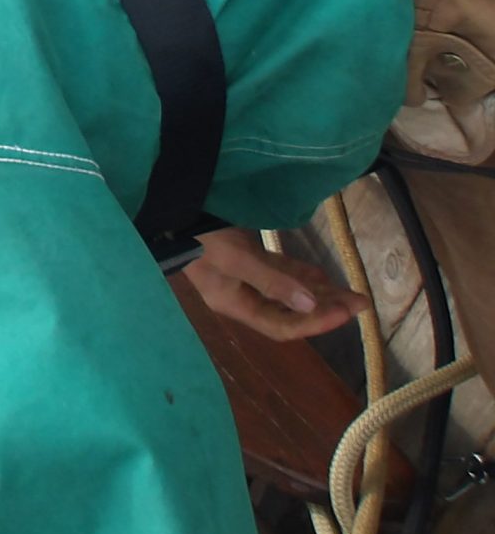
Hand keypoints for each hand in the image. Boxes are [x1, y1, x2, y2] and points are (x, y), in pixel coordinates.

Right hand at [182, 228, 369, 341]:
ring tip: (351, 291)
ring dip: (318, 292)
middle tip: (361, 302)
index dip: (315, 323)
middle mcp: (241, 295)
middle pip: (289, 312)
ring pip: (288, 292)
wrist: (172, 206)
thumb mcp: (234, 258)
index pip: (282, 326)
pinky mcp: (244, 257)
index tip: (346, 313)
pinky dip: (300, 275)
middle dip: (325, 308)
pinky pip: (279, 273)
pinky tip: (321, 274)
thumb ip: (272, 280)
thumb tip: (310, 304)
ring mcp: (243, 276)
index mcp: (235, 304)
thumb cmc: (200, 237)